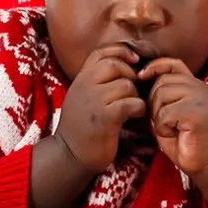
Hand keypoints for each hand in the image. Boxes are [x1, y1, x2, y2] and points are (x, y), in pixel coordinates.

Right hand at [56, 44, 146, 174]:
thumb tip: (125, 65)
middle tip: (133, 92)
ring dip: (135, 96)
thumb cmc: (81, 128)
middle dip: (130, 75)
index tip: (134, 60)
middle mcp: (84, 86)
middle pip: (115, 64)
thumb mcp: (83, 97)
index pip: (101, 52)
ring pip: (126, 85)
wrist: (69, 156)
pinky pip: (131, 103)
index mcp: (80, 79)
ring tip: (132, 108)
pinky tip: (134, 116)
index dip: (121, 51)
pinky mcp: (105, 117)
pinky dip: (138, 109)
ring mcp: (94, 101)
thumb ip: (96, 81)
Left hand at [142, 58, 207, 207]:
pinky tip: (175, 135)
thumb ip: (162, 98)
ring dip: (158, 116)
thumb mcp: (172, 115)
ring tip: (171, 130)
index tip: (141, 76)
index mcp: (195, 86)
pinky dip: (163, 127)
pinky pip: (165, 113)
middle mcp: (199, 88)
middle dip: (153, 103)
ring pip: (161, 95)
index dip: (154, 67)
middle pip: (161, 82)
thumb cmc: (190, 142)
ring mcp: (200, 98)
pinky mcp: (197, 112)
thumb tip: (140, 84)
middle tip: (164, 123)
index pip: (172, 64)